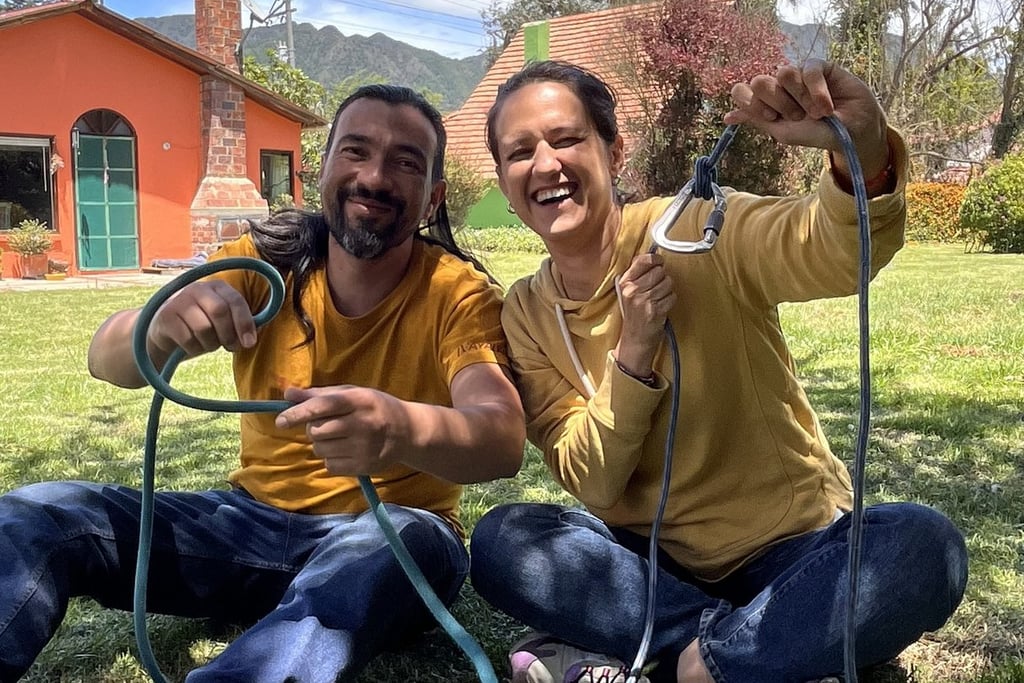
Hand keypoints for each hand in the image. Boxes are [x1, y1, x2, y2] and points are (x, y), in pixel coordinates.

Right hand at [147, 280, 256, 357]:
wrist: (165, 331)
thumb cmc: (202, 326)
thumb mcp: (222, 321)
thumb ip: (237, 323)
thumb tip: (250, 339)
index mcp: (217, 287)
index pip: (235, 301)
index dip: (244, 323)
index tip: (249, 343)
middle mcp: (197, 288)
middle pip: (219, 311)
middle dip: (229, 334)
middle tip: (230, 347)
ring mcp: (179, 300)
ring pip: (204, 328)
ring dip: (211, 344)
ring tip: (209, 344)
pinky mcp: (165, 316)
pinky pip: (187, 339)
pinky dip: (194, 348)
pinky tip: (192, 346)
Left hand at [274, 386, 408, 475]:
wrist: (408, 432)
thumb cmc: (374, 408)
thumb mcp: (351, 394)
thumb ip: (319, 394)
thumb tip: (287, 393)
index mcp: (358, 400)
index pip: (321, 406)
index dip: (298, 413)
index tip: (280, 421)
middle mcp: (362, 424)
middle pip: (316, 430)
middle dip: (313, 428)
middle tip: (327, 425)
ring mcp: (364, 447)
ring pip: (320, 449)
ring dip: (322, 444)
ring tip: (340, 437)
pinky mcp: (364, 466)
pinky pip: (329, 465)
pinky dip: (331, 459)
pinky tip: (347, 451)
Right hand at [615, 252, 675, 375]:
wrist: (635, 339)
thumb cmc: (634, 314)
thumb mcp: (628, 292)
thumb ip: (637, 274)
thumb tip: (654, 257)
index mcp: (625, 283)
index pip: (643, 260)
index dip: (655, 259)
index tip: (659, 262)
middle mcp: (633, 290)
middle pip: (659, 271)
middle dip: (662, 277)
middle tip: (657, 287)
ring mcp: (645, 300)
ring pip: (668, 283)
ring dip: (667, 290)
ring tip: (659, 298)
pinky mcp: (656, 310)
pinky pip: (672, 296)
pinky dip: (670, 300)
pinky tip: (662, 306)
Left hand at [724, 59, 889, 178]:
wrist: (851, 132)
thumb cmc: (817, 134)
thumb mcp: (783, 132)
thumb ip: (756, 119)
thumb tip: (727, 117)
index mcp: (765, 102)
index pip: (741, 90)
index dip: (751, 103)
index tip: (771, 117)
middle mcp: (779, 86)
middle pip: (759, 81)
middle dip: (778, 103)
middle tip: (797, 116)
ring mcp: (798, 74)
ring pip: (784, 72)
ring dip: (800, 98)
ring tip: (815, 112)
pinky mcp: (819, 66)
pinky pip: (808, 70)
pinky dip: (817, 92)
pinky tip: (827, 106)